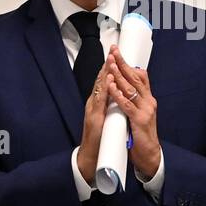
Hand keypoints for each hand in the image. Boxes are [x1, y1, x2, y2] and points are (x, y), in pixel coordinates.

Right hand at [75, 61, 110, 182]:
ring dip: (105, 72)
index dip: (109, 68)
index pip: (104, 82)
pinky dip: (104, 89)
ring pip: (99, 87)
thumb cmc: (99, 139)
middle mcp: (93, 104)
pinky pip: (100, 100)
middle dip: (107, 65)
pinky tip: (107, 79)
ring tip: (110, 58)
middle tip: (112, 50)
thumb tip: (114, 95)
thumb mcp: (105, 119)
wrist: (91, 156)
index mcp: (98, 104)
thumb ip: (108, 107)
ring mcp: (93, 110)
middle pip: (100, 81)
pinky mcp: (94, 117)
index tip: (115, 55)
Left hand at [104, 45, 160, 177]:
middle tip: (113, 51)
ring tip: (110, 63)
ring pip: (131, 88)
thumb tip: (125, 86)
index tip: (118, 53)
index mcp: (148, 99)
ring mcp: (145, 110)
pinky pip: (127, 105)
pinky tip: (112, 87)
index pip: (139, 77)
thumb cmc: (140, 135)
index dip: (128, 64)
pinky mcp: (139, 120)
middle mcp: (148, 102)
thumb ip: (133, 101)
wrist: (149, 155)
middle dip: (123, 64)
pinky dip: (118, 94)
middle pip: (135, 78)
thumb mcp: (138, 113)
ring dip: (119, 75)